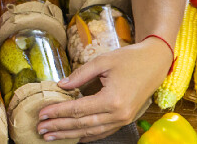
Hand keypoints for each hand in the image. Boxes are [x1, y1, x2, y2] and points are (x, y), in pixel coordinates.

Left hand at [37, 37, 171, 141]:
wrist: (155, 62)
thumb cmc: (130, 59)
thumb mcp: (102, 61)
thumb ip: (80, 75)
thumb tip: (61, 85)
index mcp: (112, 99)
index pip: (77, 109)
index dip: (57, 112)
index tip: (41, 114)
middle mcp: (118, 114)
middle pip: (82, 124)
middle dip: (59, 127)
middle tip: (41, 129)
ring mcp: (123, 119)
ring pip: (91, 131)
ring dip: (70, 134)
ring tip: (51, 135)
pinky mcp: (125, 119)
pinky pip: (103, 132)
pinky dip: (87, 136)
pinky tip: (74, 137)